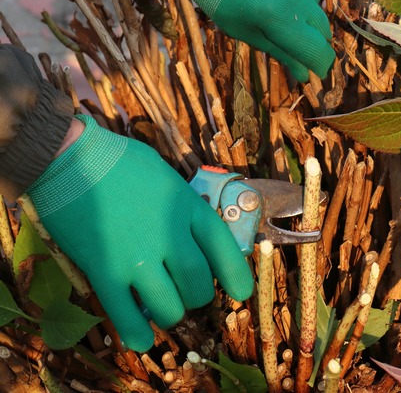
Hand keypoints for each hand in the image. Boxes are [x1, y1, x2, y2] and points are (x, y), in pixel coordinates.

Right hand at [27, 116, 253, 350]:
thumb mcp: (167, 178)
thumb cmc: (119, 161)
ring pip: (169, 306)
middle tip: (187, 294)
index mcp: (189, 208)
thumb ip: (184, 208)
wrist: (67, 156)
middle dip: (197, 297)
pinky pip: (125, 313)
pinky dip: (136, 332)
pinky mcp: (103, 270)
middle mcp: (169, 235)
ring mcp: (137, 256)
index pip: (225, 251)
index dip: (236, 277)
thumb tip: (194, 234)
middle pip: (198, 285)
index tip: (239, 291)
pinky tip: (141, 339)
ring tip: (164, 309)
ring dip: (170, 313)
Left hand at [176, 0, 334, 81]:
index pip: (318, 52)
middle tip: (287, 31)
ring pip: (317, 3)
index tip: (315, 70)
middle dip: (311, 38)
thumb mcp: (245, 30)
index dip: (320, 65)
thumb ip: (280, 52)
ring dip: (304, 8)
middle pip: (323, 29)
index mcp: (279, 19)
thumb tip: (305, 75)